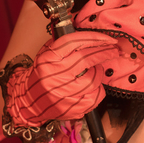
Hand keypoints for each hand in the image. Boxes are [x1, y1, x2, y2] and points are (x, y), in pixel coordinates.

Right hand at [2, 31, 120, 126]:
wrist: (29, 101)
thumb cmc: (43, 74)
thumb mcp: (47, 54)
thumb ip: (65, 44)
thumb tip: (90, 34)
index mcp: (48, 59)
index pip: (74, 42)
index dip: (95, 38)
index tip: (108, 39)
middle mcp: (54, 75)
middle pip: (86, 59)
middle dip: (104, 52)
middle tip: (114, 49)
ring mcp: (63, 93)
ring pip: (93, 78)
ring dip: (99, 72)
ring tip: (95, 70)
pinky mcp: (72, 108)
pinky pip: (95, 95)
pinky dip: (98, 89)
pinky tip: (91, 87)